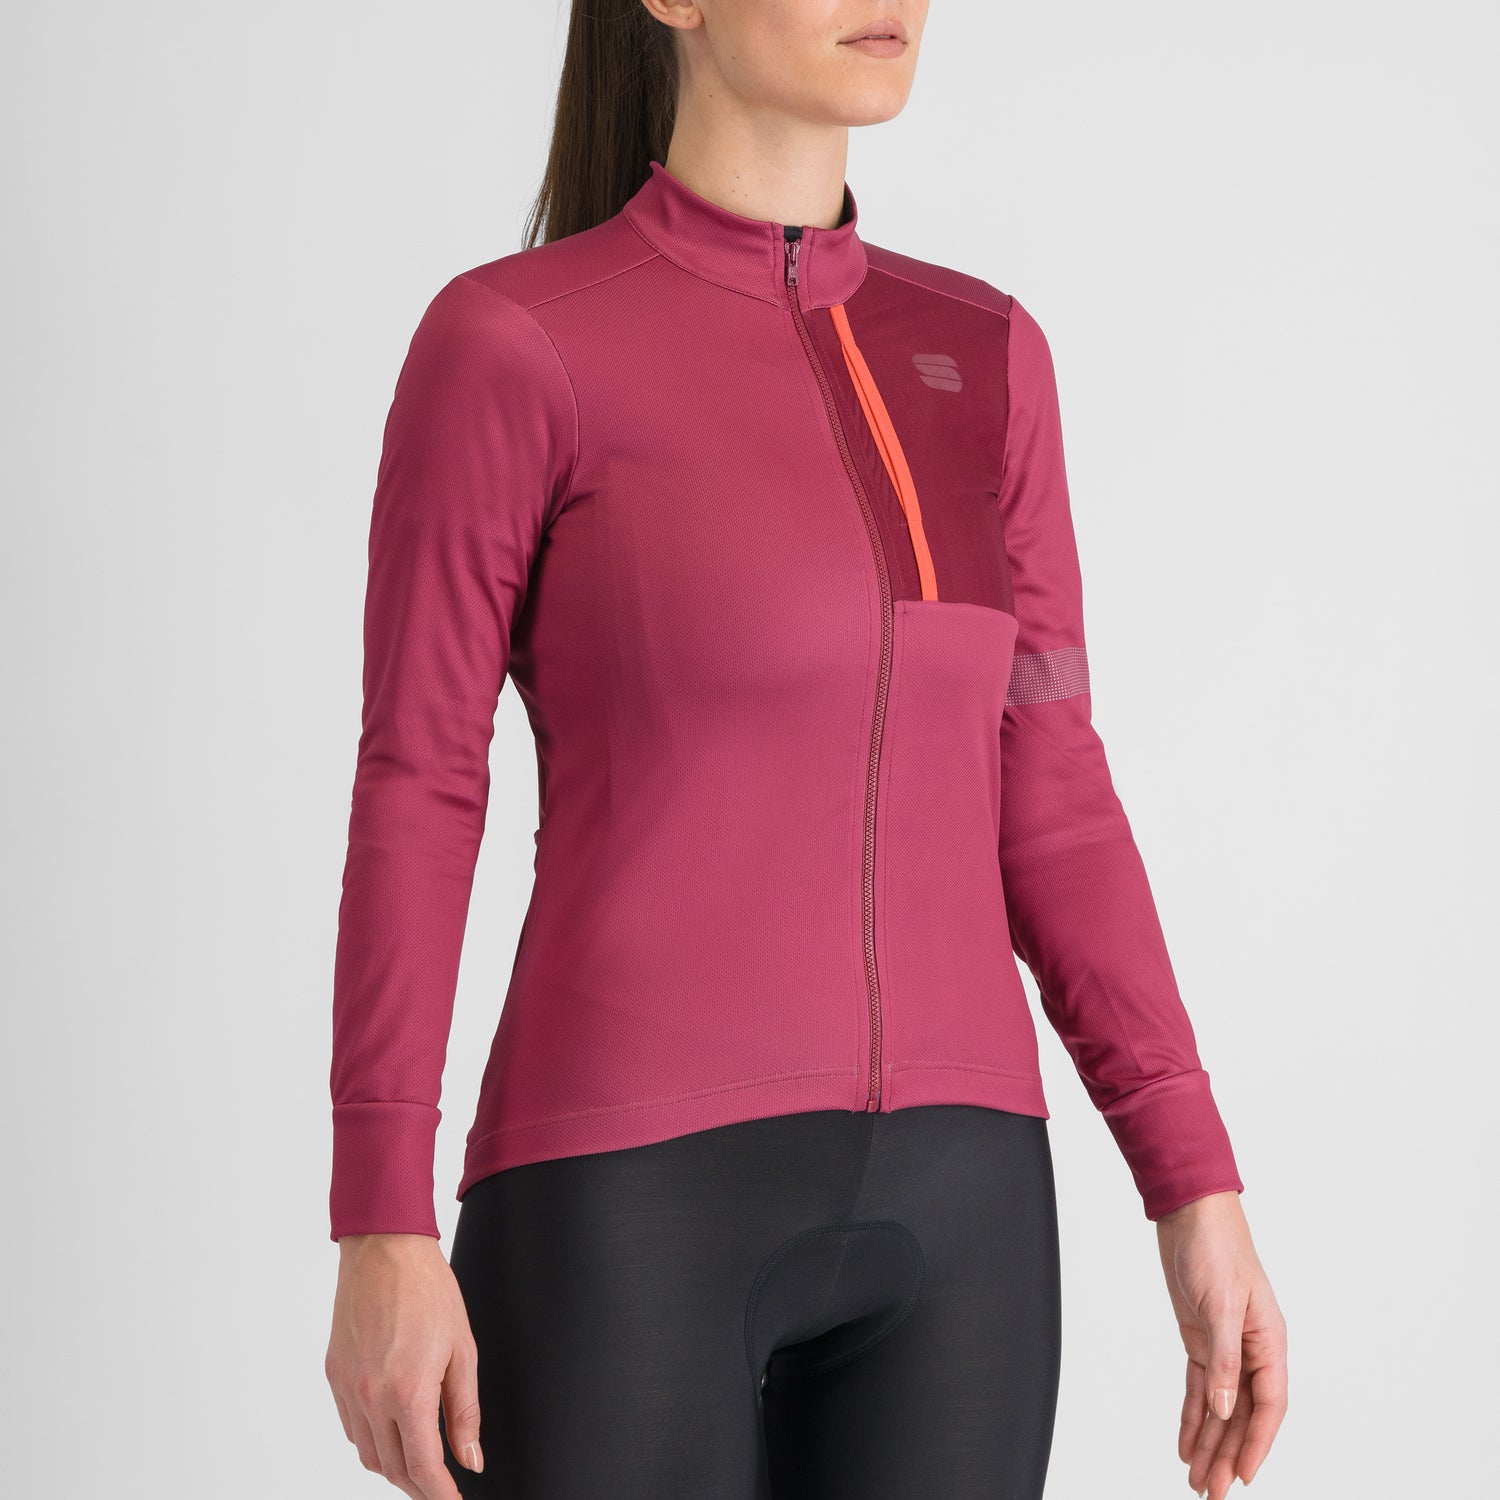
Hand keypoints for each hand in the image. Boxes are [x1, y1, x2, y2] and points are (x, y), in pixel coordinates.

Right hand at [326, 1233, 482, 1497]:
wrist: (385, 1249)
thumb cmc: (428, 1289)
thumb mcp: (462, 1349)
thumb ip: (465, 1410)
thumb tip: (471, 1458)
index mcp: (407, 1391)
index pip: (422, 1468)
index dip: (440, 1495)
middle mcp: (370, 1396)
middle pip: (393, 1468)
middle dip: (419, 1485)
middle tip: (443, 1486)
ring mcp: (348, 1388)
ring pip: (368, 1453)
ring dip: (394, 1467)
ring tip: (421, 1463)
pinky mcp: (334, 1375)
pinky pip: (352, 1426)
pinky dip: (372, 1440)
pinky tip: (393, 1430)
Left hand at [1156, 1190, 1286, 1495]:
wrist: (1190, 1213)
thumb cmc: (1217, 1246)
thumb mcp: (1220, 1303)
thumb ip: (1224, 1359)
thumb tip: (1224, 1408)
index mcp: (1269, 1340)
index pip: (1268, 1405)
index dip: (1256, 1443)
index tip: (1242, 1475)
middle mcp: (1250, 1348)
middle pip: (1243, 1414)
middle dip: (1228, 1454)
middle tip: (1212, 1491)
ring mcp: (1225, 1345)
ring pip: (1221, 1407)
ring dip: (1210, 1443)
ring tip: (1197, 1480)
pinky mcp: (1201, 1338)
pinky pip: (1200, 1387)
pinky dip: (1193, 1416)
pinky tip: (1187, 1443)